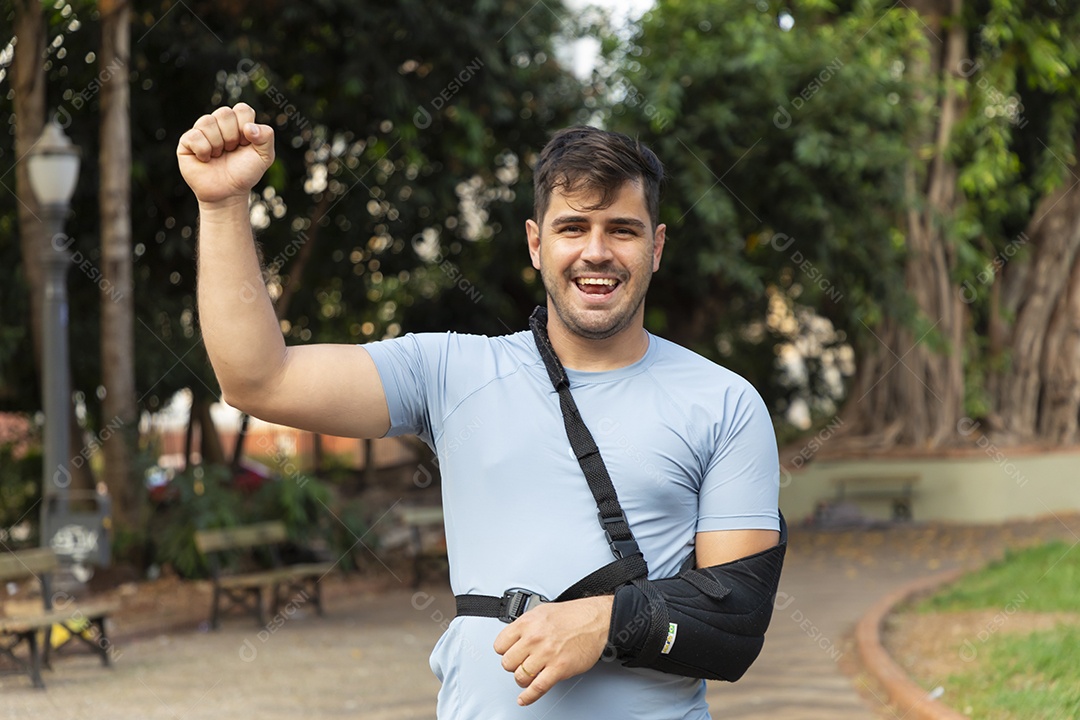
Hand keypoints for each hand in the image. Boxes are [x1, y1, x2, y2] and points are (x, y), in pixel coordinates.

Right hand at [176, 103, 274, 206]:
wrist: (228, 192)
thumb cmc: (245, 173)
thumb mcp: (265, 156)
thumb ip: (266, 137)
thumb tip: (249, 127)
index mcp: (238, 122)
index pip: (242, 109)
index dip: (246, 128)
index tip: (246, 144)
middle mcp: (219, 123)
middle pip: (224, 113)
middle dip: (232, 136)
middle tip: (231, 150)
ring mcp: (202, 130)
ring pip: (207, 121)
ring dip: (218, 144)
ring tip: (219, 155)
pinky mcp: (187, 141)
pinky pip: (195, 135)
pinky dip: (204, 150)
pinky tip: (206, 159)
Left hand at [493, 595, 613, 706]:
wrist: (597, 620)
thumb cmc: (574, 615)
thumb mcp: (542, 612)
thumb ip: (526, 626)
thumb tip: (514, 637)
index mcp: (527, 623)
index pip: (500, 645)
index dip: (504, 651)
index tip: (509, 653)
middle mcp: (534, 639)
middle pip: (507, 663)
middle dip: (513, 665)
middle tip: (521, 663)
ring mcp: (546, 655)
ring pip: (520, 677)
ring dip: (523, 679)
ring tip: (528, 676)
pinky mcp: (558, 669)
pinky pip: (537, 688)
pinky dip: (528, 697)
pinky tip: (524, 699)